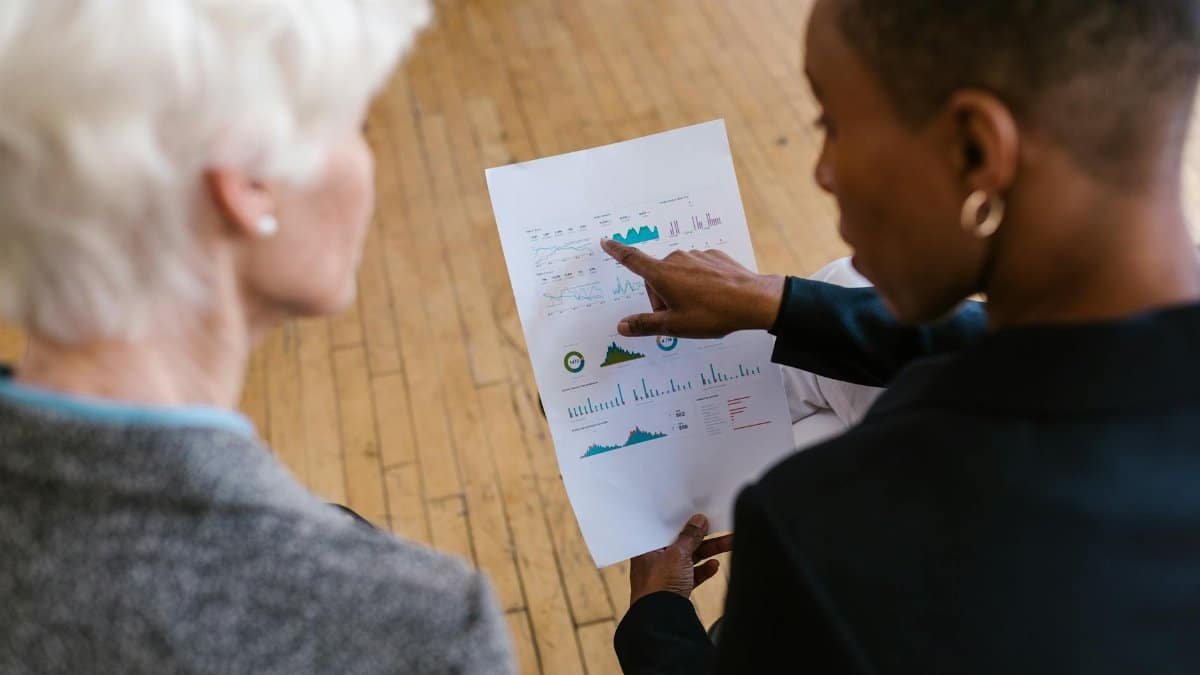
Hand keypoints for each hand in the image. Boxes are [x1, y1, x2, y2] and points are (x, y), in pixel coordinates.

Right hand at [601, 239, 785, 338]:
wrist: (752, 301)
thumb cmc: (712, 314)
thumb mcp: (674, 326)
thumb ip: (645, 325)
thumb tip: (622, 326)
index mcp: (662, 274)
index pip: (632, 260)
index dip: (617, 251)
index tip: (606, 241)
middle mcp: (676, 259)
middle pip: (658, 277)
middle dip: (662, 297)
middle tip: (679, 317)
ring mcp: (697, 256)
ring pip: (678, 274)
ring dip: (681, 291)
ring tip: (700, 309)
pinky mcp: (714, 257)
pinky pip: (698, 270)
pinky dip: (700, 284)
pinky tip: (713, 298)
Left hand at [629, 514, 733, 605]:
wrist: (661, 620)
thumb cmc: (660, 584)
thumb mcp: (677, 554)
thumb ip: (690, 536)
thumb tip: (699, 520)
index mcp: (646, 548)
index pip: (666, 529)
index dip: (683, 521)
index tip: (699, 514)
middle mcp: (654, 560)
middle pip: (681, 543)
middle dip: (702, 537)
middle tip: (720, 526)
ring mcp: (666, 576)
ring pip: (690, 558)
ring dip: (709, 551)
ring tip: (729, 543)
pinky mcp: (677, 589)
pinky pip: (692, 575)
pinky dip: (704, 570)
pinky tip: (715, 566)